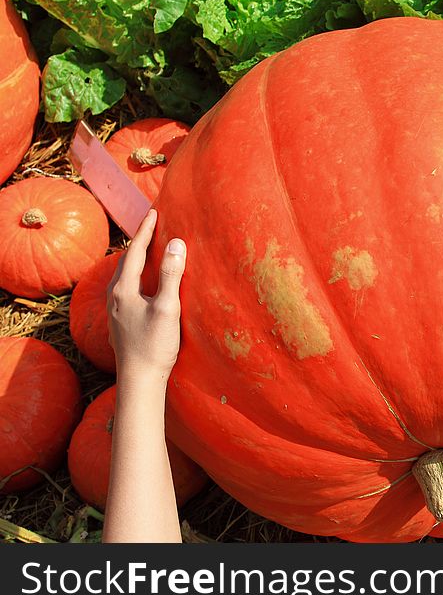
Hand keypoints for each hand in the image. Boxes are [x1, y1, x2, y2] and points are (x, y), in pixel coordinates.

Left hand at [107, 209, 186, 378]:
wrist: (138, 381)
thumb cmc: (155, 346)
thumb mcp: (168, 308)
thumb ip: (172, 275)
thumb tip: (176, 243)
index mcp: (124, 289)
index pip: (136, 251)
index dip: (146, 231)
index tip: (154, 212)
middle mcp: (114, 296)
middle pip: (126, 261)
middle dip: (139, 242)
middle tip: (151, 226)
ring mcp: (114, 310)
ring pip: (123, 276)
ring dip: (135, 260)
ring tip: (147, 251)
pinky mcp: (120, 322)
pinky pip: (125, 288)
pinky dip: (135, 276)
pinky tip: (141, 284)